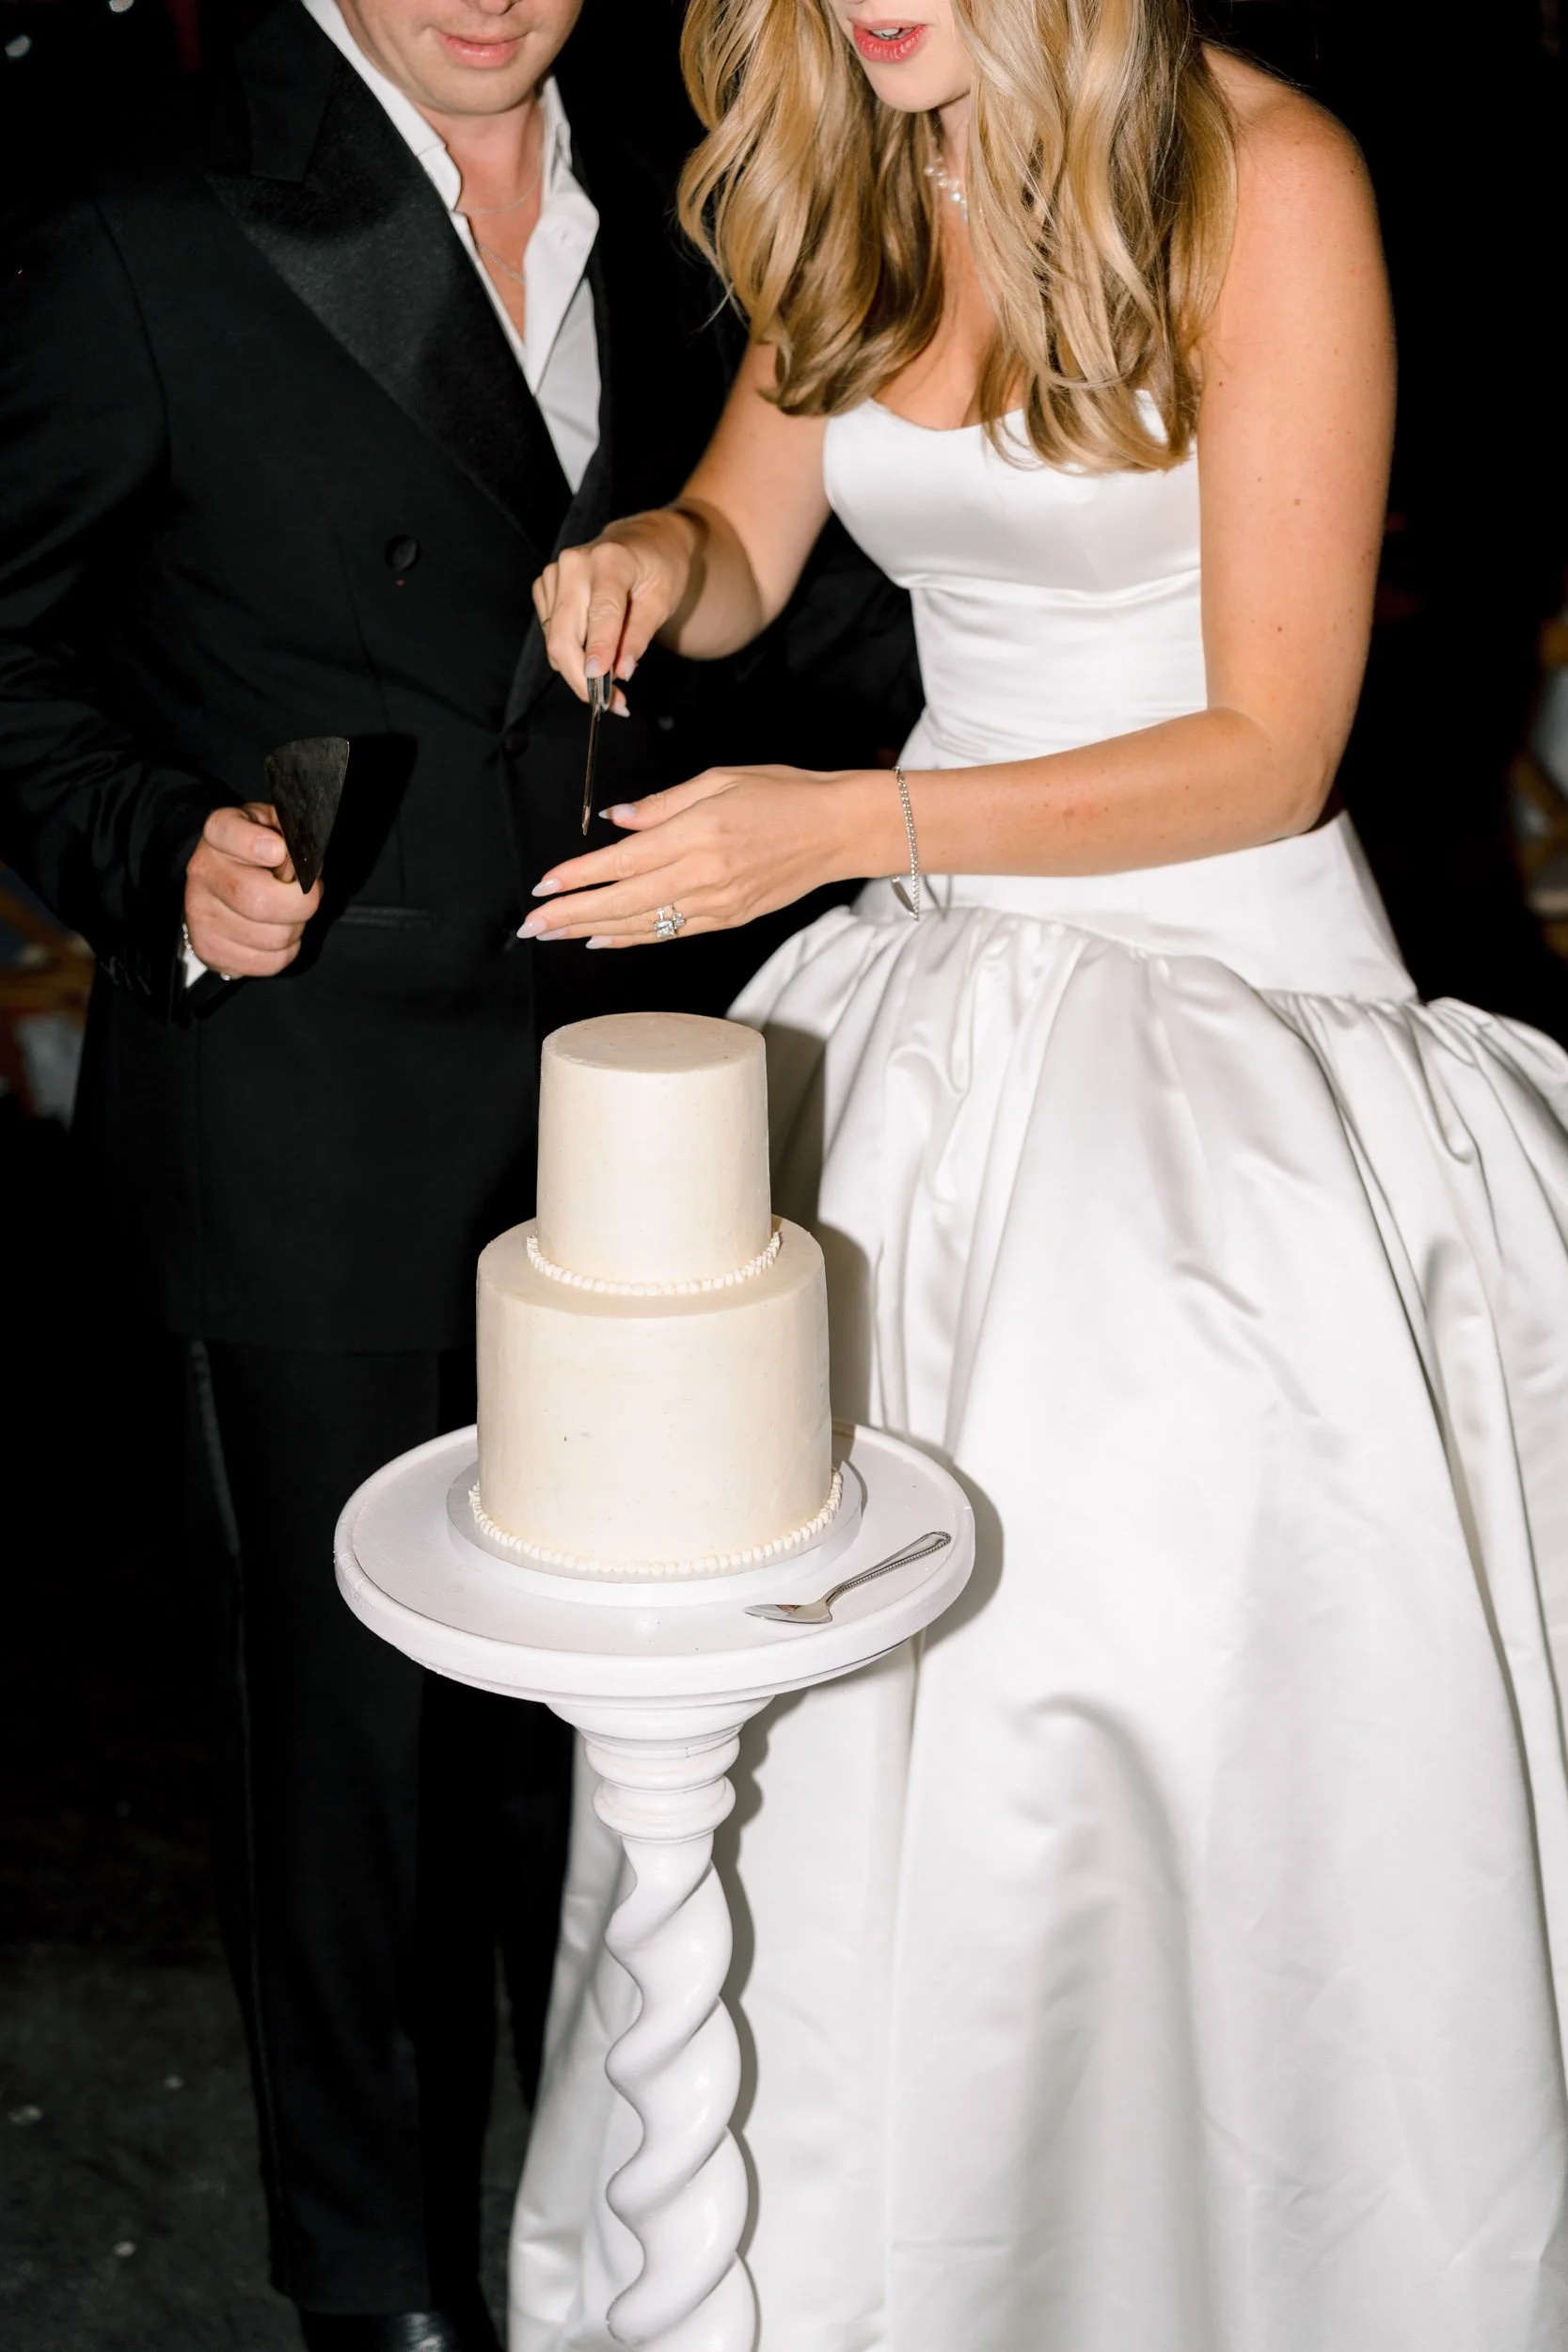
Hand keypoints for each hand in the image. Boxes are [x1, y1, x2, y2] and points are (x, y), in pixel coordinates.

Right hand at [184, 802, 321, 978]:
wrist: (224, 888)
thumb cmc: (261, 857)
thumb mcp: (276, 829)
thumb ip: (292, 835)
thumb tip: (304, 863)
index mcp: (220, 833)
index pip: (226, 833)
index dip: (253, 844)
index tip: (278, 851)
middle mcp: (203, 871)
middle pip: (257, 899)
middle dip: (299, 904)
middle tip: (308, 897)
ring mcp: (200, 913)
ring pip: (271, 937)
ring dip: (294, 929)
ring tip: (288, 914)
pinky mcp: (210, 949)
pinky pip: (269, 961)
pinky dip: (285, 952)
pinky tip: (275, 933)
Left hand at [519, 766, 895, 946]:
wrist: (838, 830)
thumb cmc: (782, 793)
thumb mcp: (719, 779)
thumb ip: (662, 804)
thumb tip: (615, 821)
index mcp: (697, 834)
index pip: (621, 862)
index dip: (577, 878)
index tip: (542, 886)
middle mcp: (702, 875)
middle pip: (621, 902)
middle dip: (570, 915)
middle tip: (531, 925)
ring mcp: (716, 903)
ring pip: (642, 924)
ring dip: (592, 931)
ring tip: (555, 934)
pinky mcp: (728, 918)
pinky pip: (670, 933)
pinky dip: (633, 938)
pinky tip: (604, 939)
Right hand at [532, 510, 702, 702]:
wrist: (642, 541)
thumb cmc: (657, 570)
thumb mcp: (662, 601)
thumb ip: (639, 636)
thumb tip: (622, 671)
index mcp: (610, 560)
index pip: (600, 614)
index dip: (598, 652)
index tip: (600, 685)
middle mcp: (574, 564)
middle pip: (565, 635)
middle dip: (584, 677)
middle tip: (611, 704)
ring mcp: (554, 574)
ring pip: (555, 640)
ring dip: (578, 671)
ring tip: (610, 686)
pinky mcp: (544, 586)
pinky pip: (552, 634)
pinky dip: (570, 654)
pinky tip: (593, 655)